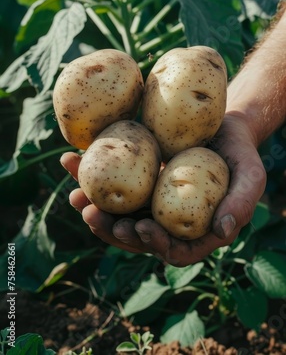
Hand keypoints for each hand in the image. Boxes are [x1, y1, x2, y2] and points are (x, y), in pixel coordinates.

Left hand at [61, 113, 265, 266]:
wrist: (225, 125)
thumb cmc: (241, 153)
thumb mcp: (250, 176)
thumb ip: (240, 204)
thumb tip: (222, 232)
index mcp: (195, 230)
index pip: (173, 249)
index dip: (153, 243)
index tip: (137, 227)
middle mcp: (169, 219)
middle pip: (137, 234)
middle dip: (111, 228)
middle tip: (91, 214)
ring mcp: (151, 200)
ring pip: (119, 210)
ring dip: (94, 205)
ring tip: (74, 194)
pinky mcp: (139, 178)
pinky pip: (115, 182)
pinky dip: (92, 175)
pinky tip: (73, 162)